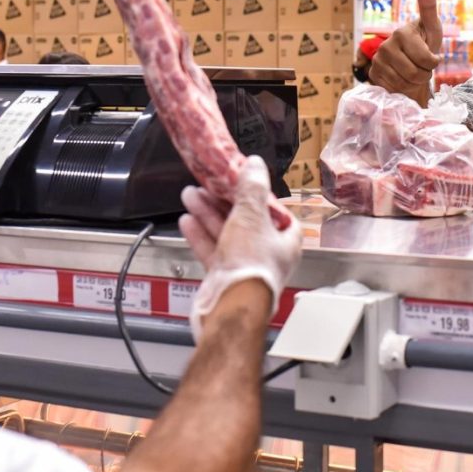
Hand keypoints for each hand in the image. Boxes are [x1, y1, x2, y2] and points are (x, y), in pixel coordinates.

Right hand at [179, 156, 302, 337]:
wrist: (229, 306)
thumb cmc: (250, 267)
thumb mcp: (251, 216)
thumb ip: (252, 189)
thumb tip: (256, 165)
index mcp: (285, 242)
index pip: (278, 213)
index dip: (261, 197)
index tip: (245, 184)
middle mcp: (267, 255)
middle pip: (246, 221)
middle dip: (225, 202)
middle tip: (210, 185)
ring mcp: (244, 266)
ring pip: (226, 233)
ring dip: (208, 214)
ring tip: (192, 195)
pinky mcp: (223, 276)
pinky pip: (211, 250)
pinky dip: (200, 235)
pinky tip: (187, 221)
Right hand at [368, 0, 441, 106]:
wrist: (410, 63)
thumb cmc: (425, 44)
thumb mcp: (432, 28)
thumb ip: (429, 5)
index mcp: (402, 33)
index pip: (427, 60)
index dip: (433, 63)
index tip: (431, 57)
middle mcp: (385, 46)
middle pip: (415, 73)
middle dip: (424, 74)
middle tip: (422, 66)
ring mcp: (377, 61)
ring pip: (405, 83)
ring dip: (414, 82)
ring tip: (412, 72)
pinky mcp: (373, 75)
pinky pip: (394, 89)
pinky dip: (402, 88)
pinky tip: (401, 79)